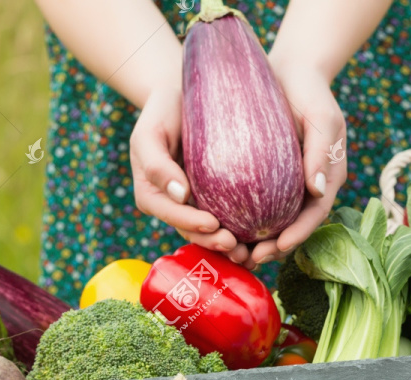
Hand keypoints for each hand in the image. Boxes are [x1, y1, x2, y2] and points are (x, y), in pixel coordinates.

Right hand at [130, 87, 240, 253]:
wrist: (182, 96)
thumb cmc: (162, 111)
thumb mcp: (149, 133)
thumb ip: (157, 164)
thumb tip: (180, 195)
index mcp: (153, 195)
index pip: (170, 214)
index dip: (190, 223)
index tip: (212, 224)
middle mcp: (173, 205)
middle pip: (191, 231)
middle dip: (212, 242)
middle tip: (236, 246)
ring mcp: (194, 203)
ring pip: (209, 231)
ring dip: (228, 245)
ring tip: (249, 252)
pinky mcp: (216, 197)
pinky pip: (227, 216)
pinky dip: (241, 229)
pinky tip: (261, 236)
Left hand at [238, 61, 347, 269]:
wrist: (290, 70)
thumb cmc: (310, 91)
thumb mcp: (322, 117)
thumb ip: (322, 151)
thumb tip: (317, 190)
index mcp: (327, 178)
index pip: (314, 215)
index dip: (298, 235)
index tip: (277, 248)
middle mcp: (307, 187)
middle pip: (292, 226)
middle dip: (273, 247)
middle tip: (249, 259)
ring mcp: (286, 183)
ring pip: (273, 221)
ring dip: (255, 241)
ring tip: (234, 254)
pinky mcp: (265, 177)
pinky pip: (255, 204)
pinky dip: (242, 220)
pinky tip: (222, 229)